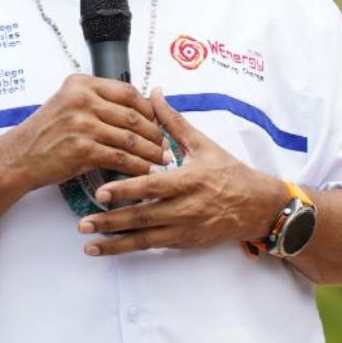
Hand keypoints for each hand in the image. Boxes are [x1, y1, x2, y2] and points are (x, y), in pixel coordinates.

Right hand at [0, 75, 170, 193]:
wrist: (18, 157)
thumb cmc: (46, 133)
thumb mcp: (68, 104)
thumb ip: (99, 101)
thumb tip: (142, 108)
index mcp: (81, 84)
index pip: (128, 92)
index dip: (149, 109)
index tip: (160, 122)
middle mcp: (82, 99)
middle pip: (133, 116)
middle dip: (155, 133)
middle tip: (167, 145)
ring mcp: (82, 124)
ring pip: (130, 138)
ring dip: (151, 152)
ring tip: (163, 160)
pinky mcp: (82, 149)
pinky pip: (121, 157)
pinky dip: (138, 166)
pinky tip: (147, 172)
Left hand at [81, 90, 284, 254]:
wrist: (257, 206)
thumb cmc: (230, 172)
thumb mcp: (204, 145)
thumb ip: (173, 122)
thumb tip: (154, 94)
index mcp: (190, 180)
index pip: (153, 185)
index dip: (126, 190)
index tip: (101, 192)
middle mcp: (187, 207)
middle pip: (144, 216)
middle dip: (111, 221)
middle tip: (83, 222)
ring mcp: (186, 228)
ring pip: (145, 238)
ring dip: (115, 242)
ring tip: (89, 244)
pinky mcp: (185, 242)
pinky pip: (154, 246)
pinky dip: (130, 247)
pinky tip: (110, 248)